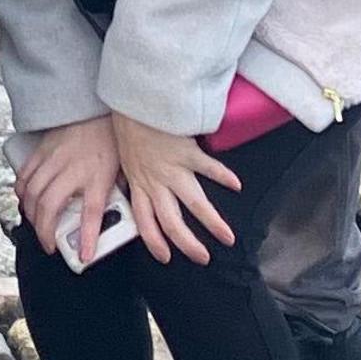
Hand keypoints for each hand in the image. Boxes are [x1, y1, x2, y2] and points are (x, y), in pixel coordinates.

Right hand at [11, 118, 120, 269]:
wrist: (93, 108)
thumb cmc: (108, 139)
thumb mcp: (120, 168)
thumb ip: (115, 190)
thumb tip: (115, 213)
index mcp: (97, 176)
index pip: (92, 213)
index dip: (88, 238)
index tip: (85, 257)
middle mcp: (72, 171)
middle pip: (51, 207)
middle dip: (46, 232)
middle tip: (49, 245)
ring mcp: (52, 161)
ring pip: (33, 195)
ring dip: (32, 216)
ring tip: (37, 227)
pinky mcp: (41, 152)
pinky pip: (25, 176)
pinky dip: (21, 193)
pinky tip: (25, 202)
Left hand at [107, 113, 239, 265]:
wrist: (134, 102)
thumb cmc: (129, 126)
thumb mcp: (124, 156)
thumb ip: (132, 175)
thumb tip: (133, 186)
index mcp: (139, 183)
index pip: (144, 222)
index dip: (155, 242)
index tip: (166, 257)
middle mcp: (156, 182)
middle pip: (171, 222)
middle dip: (188, 244)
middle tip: (202, 258)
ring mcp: (173, 169)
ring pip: (194, 203)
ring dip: (212, 223)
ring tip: (227, 237)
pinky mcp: (187, 152)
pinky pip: (208, 167)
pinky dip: (223, 176)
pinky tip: (236, 186)